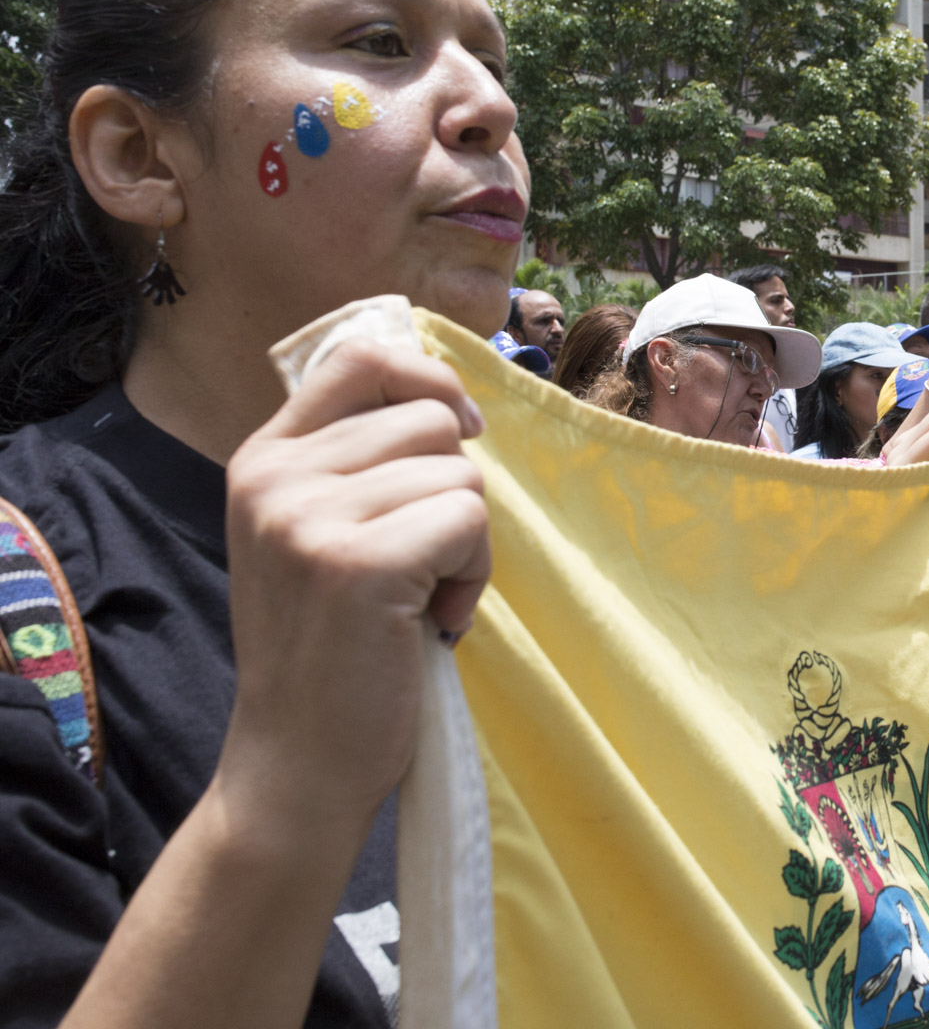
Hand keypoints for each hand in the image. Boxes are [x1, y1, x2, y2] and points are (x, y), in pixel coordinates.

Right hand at [220, 340, 490, 833]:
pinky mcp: (359, 563)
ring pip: (460, 474)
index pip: (360, 357)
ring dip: (468, 541)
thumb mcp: (316, 534)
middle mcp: (275, 477)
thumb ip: (357, 463)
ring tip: (423, 600)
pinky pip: (470, 519)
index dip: (428, 381)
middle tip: (424, 564)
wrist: (298, 762)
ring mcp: (310, 519)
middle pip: (430, 420)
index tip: (459, 430)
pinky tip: (435, 622)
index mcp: (263, 458)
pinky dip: (474, 574)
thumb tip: (448, 398)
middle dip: (455, 490)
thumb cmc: (333, 649)